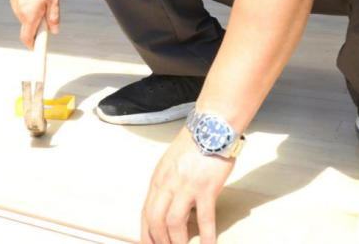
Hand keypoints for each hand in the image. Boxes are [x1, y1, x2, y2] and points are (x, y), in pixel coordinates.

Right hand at [11, 0, 60, 48]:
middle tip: (51, 10)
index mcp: (29, 15)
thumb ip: (54, 17)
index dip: (33, 46)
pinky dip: (31, 5)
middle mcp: (19, 12)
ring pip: (27, 16)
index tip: (39, 50)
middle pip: (29, 27)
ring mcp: (15, 4)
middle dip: (40, 24)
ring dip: (36, 13)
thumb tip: (54, 31)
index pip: (27, 39)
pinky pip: (24, 7)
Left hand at [141, 127, 235, 243]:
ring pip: (174, 222)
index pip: (146, 212)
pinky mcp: (206, 187)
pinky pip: (205, 218)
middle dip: (159, 241)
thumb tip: (168, 206)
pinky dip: (207, 236)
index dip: (146, 233)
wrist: (212, 126)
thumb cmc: (195, 145)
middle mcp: (167, 183)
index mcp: (158, 179)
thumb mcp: (171, 163)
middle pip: (155, 219)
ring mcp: (186, 186)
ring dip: (177, 242)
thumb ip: (167, 184)